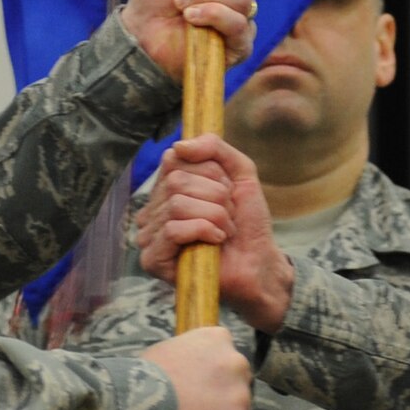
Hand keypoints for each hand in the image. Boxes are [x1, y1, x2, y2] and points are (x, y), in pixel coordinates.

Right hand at [135, 136, 293, 333]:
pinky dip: (203, 230)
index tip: (227, 191)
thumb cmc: (247, 223)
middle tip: (229, 215)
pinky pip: (172, 229)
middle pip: (176, 181)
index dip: (210, 172)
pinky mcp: (153, 260)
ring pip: (177, 204)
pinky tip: (216, 241)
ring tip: (224, 230)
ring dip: (215, 215)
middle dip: (216, 196)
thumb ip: (214, 149)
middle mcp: (153, 210)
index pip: (175, 159)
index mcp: (167, 188)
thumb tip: (177, 146)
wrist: (259, 263)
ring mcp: (149, 236)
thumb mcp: (239, 173)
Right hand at [138, 326, 251, 409]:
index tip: (199, 389)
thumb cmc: (143, 378)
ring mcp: (239, 398)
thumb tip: (193, 371)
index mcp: (219, 340)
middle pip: (237, 388)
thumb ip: (192, 357)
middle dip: (221, 402)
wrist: (137, 405)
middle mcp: (236, 364)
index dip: (213, 377)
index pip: (227, 357)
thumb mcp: (169, 350)